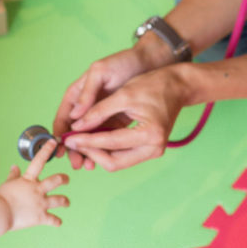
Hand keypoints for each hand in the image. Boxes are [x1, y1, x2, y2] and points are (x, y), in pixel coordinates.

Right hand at [0, 139, 68, 229]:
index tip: (53, 142)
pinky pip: (53, 220)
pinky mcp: (40, 218)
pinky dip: (56, 221)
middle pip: (56, 180)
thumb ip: (13, 175)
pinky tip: (58, 222)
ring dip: (65, 201)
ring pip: (59, 200)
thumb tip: (14, 167)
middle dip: (64, 179)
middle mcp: (37, 190)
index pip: (39, 161)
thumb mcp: (8, 183)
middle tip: (67, 179)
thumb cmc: (1, 198)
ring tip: (67, 202)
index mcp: (29, 180)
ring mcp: (40, 203)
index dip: (46, 150)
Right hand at [53, 47, 152, 169]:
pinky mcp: (116, 118)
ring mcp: (101, 113)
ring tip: (89, 164)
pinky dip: (103, 147)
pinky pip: (106, 136)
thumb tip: (74, 117)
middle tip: (77, 163)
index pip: (63, 118)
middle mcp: (87, 105)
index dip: (60, 134)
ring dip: (88, 151)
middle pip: (75, 132)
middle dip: (75, 148)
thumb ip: (87, 92)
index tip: (61, 149)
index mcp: (77, 93)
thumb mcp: (101, 72)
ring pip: (90, 137)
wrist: (149, 62)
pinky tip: (105, 156)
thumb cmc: (122, 62)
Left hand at [62, 67, 188, 171]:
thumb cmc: (153, 84)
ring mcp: (153, 150)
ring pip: (118, 161)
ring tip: (78, 142)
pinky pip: (124, 155)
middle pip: (114, 162)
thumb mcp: (124, 94)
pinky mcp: (149, 148)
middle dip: (90, 153)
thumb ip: (99, 111)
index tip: (68, 138)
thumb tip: (77, 127)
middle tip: (71, 143)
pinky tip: (92, 139)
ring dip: (97, 153)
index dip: (86, 141)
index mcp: (150, 134)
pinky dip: (107, 149)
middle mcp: (154, 148)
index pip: (110, 143)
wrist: (178, 85)